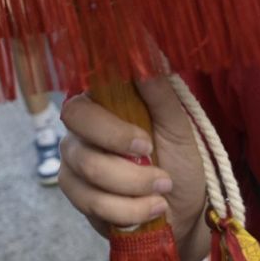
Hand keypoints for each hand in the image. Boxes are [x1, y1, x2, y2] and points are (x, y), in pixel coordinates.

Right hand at [58, 77, 205, 238]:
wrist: (185, 211)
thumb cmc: (180, 161)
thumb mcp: (178, 125)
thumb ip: (158, 90)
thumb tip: (143, 48)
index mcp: (100, 107)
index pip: (79, 107)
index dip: (109, 129)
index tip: (145, 143)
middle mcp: (79, 134)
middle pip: (76, 146)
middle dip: (125, 169)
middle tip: (161, 177)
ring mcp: (74, 167)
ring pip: (88, 178)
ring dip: (135, 191)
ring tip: (163, 192)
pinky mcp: (78, 198)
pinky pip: (93, 205)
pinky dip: (130, 212)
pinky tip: (151, 209)